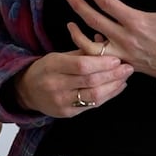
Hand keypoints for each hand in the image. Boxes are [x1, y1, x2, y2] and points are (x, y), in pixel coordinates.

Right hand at [13, 49, 131, 118]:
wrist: (27, 91)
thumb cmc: (46, 69)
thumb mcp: (58, 55)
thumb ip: (81, 52)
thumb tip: (104, 42)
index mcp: (52, 66)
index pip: (81, 65)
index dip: (101, 63)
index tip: (117, 59)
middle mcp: (55, 85)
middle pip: (90, 81)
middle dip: (112, 75)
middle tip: (128, 68)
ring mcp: (61, 102)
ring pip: (93, 96)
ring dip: (113, 87)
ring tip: (125, 78)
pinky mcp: (67, 113)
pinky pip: (92, 105)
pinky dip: (108, 96)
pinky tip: (117, 87)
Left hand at [65, 0, 155, 80]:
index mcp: (137, 21)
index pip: (106, 3)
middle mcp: (126, 38)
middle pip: (93, 20)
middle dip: (78, 6)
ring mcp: (124, 54)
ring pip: (91, 46)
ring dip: (77, 34)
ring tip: (70, 23)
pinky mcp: (125, 64)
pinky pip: (100, 60)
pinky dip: (91, 51)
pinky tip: (89, 39)